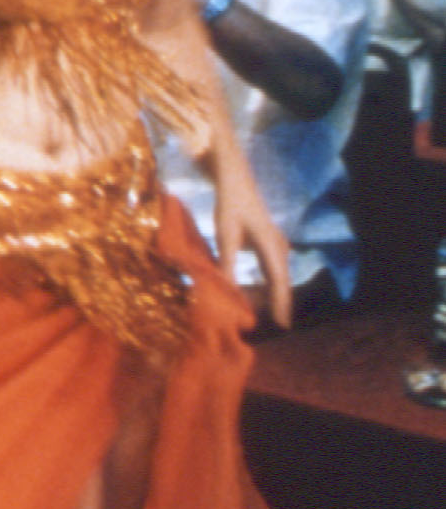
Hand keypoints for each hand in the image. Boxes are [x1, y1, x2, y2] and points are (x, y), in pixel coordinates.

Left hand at [215, 164, 292, 328]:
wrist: (236, 183)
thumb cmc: (229, 207)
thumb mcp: (225, 236)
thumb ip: (227, 263)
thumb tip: (227, 290)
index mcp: (270, 244)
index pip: (278, 280)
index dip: (281, 303)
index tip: (283, 323)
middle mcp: (279, 246)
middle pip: (282, 280)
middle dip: (280, 302)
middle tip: (280, 325)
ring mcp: (278, 244)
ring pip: (279, 275)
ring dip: (274, 293)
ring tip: (270, 314)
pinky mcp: (272, 244)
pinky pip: (274, 268)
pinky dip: (270, 282)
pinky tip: (263, 293)